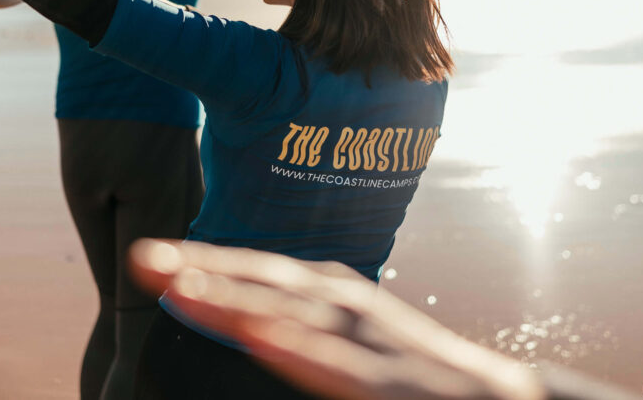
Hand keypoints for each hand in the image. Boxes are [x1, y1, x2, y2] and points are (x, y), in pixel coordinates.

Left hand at [129, 240, 544, 399]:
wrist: (501, 398)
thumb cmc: (410, 369)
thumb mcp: (346, 339)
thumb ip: (298, 327)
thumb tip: (241, 319)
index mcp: (331, 296)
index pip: (257, 273)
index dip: (202, 261)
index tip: (146, 257)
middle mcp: (346, 307)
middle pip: (265, 282)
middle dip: (202, 268)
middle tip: (140, 258)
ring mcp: (370, 341)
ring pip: (295, 315)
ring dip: (237, 299)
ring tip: (181, 288)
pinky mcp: (389, 381)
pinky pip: (340, 366)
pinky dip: (299, 348)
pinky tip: (258, 338)